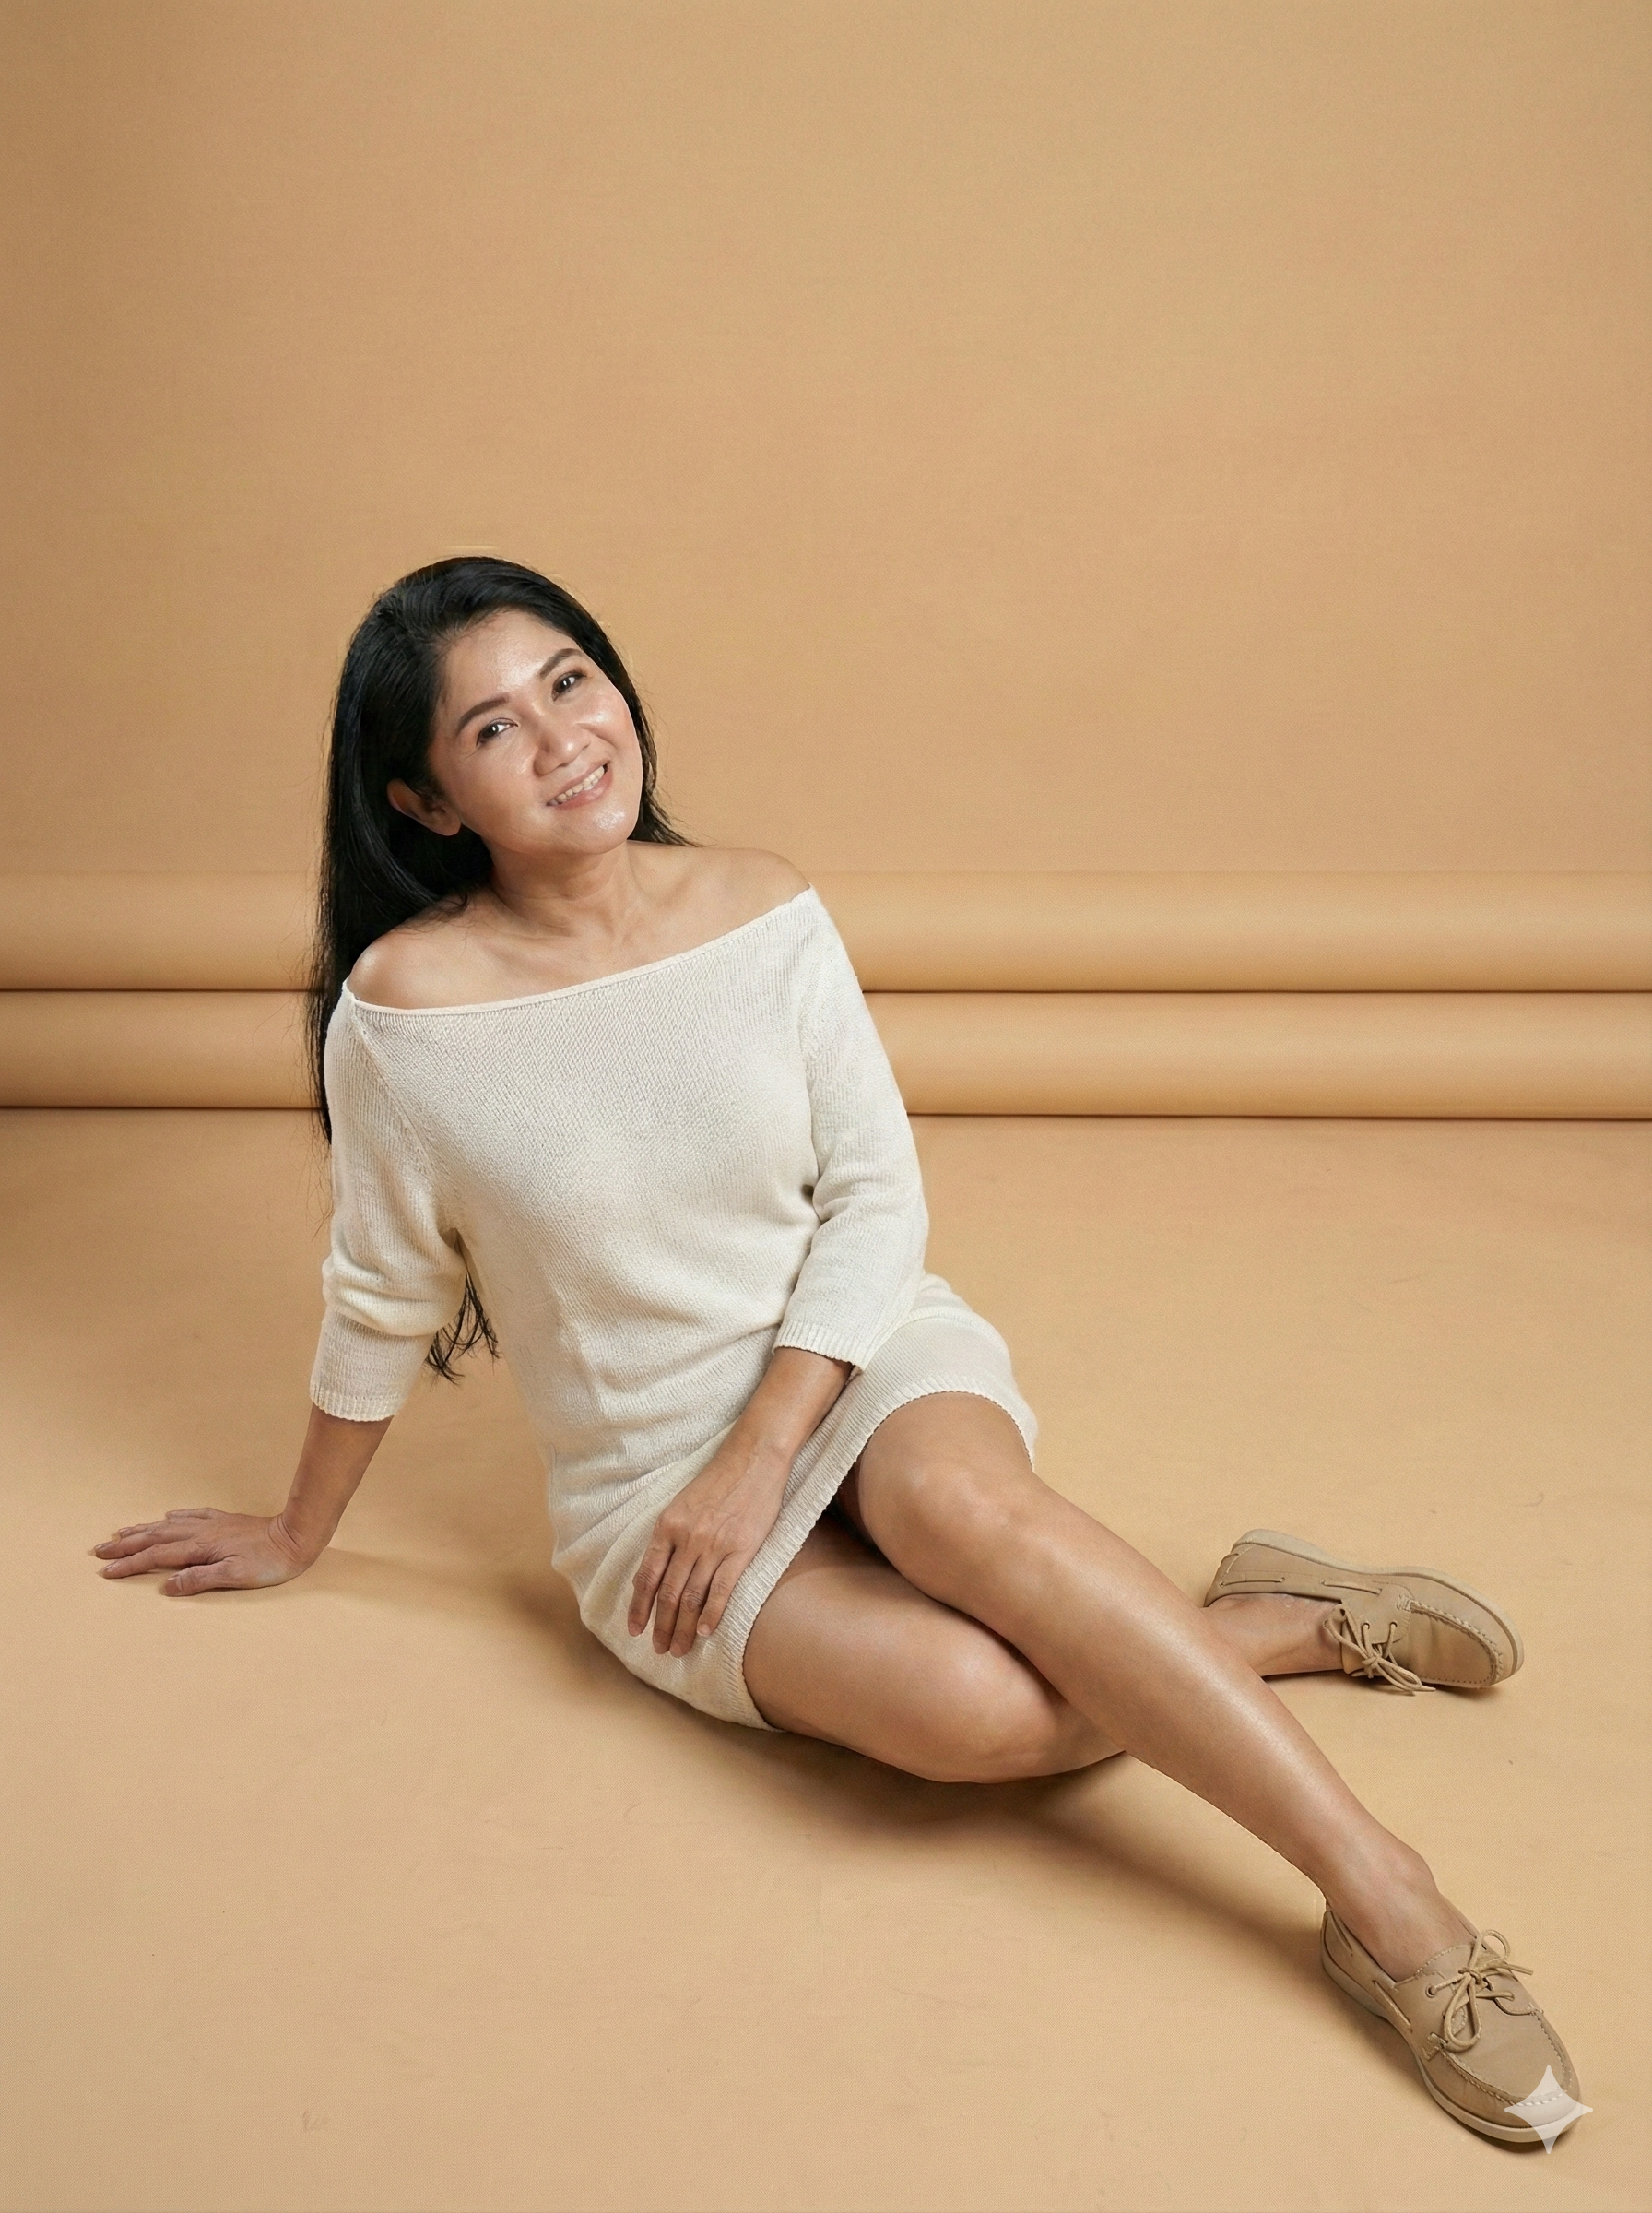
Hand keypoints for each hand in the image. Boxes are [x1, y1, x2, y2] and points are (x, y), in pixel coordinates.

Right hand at [91, 1507, 318, 1594]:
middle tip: (99, 1550)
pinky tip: (168, 1515)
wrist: (296, 1536)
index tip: (106, 1572)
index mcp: (200, 1547)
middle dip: (126, 1545)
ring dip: (143, 1529)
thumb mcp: (235, 1577)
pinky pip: (192, 1515)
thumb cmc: (269, 1563)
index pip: (156, 1557)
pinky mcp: (225, 1520)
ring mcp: (213, 1523)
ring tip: (122, 1532)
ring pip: (169, 1525)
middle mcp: (201, 1532)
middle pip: (155, 1537)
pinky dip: (174, 1517)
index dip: (129, 1565)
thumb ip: (199, 1580)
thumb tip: (166, 1586)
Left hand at [628, 1440, 788, 1657]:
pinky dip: (711, 1614)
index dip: (639, 1607)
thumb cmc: (717, 1481)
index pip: (647, 1576)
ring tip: (679, 1649)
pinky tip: (705, 1632)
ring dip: (683, 1628)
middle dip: (661, 1625)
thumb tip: (655, 1572)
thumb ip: (668, 1536)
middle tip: (659, 1650)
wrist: (753, 1459)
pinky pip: (722, 1589)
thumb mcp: (681, 1504)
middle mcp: (686, 1538)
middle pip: (667, 1593)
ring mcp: (714, 1545)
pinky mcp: (741, 1549)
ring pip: (692, 1597)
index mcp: (667, 1526)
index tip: (634, 1630)